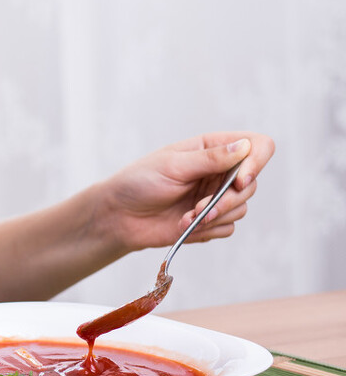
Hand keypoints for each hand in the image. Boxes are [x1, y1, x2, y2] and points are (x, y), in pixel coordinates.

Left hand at [102, 132, 275, 252]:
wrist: (119, 215)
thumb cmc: (139, 182)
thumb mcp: (173, 165)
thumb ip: (210, 159)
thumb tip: (244, 147)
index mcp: (212, 148)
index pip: (257, 146)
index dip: (256, 162)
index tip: (239, 181)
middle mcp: (218, 171)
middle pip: (251, 184)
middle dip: (227, 200)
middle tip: (200, 209)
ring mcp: (215, 196)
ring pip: (241, 208)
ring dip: (214, 216)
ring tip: (185, 218)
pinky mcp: (210, 220)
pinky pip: (228, 227)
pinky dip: (208, 229)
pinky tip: (183, 226)